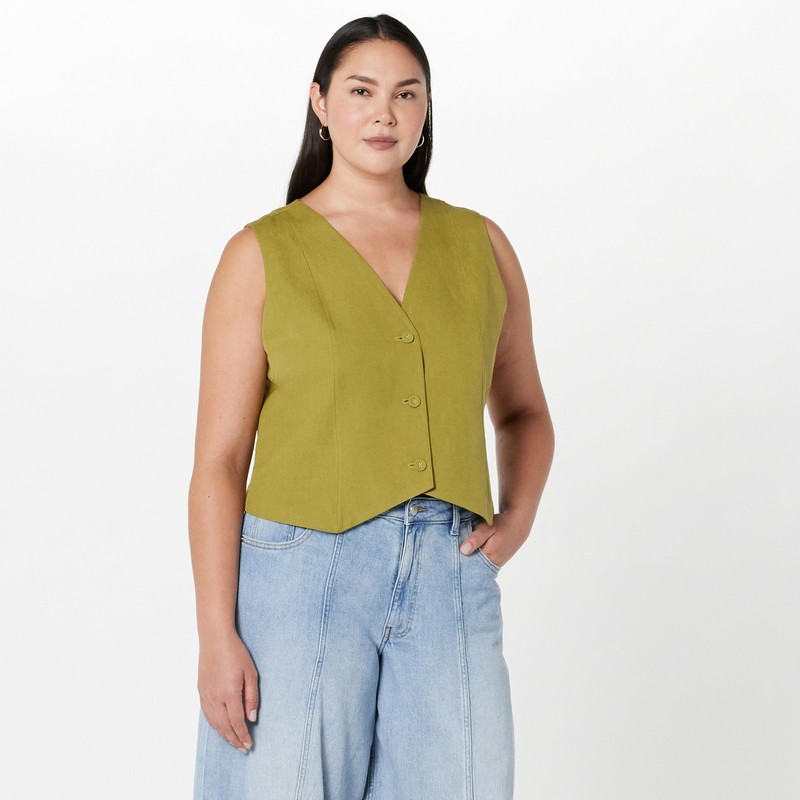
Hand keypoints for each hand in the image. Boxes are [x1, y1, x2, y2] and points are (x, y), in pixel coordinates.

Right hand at [197, 631, 258, 753]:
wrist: (215, 640)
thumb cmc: (236, 653)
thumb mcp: (251, 673)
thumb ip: (251, 697)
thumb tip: (251, 718)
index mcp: (229, 693)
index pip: (237, 722)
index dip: (243, 735)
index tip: (249, 744)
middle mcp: (215, 698)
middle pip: (225, 726)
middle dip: (234, 740)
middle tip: (243, 748)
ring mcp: (206, 696)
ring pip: (214, 723)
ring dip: (224, 735)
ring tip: (233, 742)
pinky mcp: (201, 692)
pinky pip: (207, 715)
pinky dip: (214, 725)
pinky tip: (220, 729)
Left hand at [460, 511, 528, 568]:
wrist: (519, 523)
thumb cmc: (502, 524)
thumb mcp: (487, 528)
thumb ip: (476, 539)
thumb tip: (463, 551)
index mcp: (489, 557)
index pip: (470, 565)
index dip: (460, 561)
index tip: (451, 556)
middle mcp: (493, 563)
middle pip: (474, 566)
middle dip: (465, 560)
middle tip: (454, 553)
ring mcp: (497, 563)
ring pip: (479, 564)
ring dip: (472, 558)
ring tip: (464, 549)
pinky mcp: (498, 560)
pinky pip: (485, 562)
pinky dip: (479, 557)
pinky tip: (474, 549)